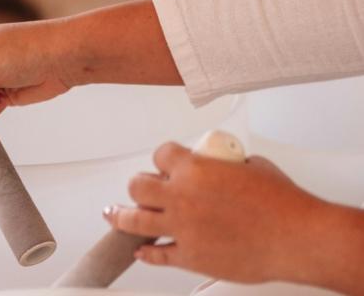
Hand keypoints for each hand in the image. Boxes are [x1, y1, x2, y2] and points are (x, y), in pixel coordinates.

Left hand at [104, 143, 363, 290]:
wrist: (298, 238)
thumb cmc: (283, 203)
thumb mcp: (251, 165)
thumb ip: (225, 165)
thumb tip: (222, 167)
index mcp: (195, 169)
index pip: (160, 155)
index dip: (162, 158)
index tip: (163, 163)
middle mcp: (180, 197)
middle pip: (137, 187)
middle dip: (139, 186)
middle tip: (142, 189)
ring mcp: (182, 228)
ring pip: (134, 220)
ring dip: (120, 216)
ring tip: (112, 214)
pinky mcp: (190, 256)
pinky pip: (157, 254)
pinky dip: (146, 252)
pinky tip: (140, 250)